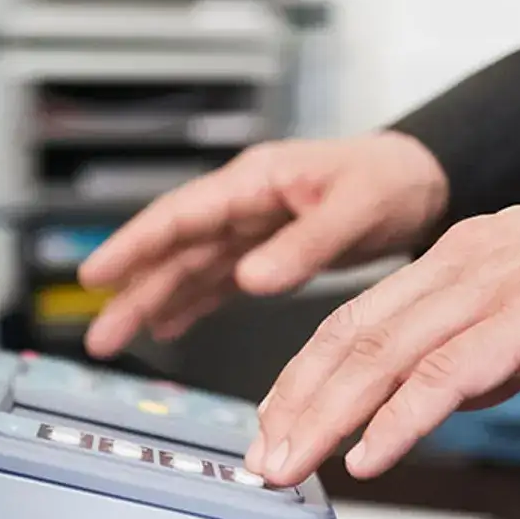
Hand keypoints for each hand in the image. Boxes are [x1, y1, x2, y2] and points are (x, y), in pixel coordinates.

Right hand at [77, 132, 450, 359]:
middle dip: (132, 288)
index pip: (182, 215)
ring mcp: (252, 228)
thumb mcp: (354, 209)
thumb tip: (250, 279)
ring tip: (114, 339)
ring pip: (189, 268)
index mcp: (256, 182)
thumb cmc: (391, 179)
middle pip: (174, 248)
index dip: (136, 245)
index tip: (97, 273)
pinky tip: (167, 327)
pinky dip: (190, 303)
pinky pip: (217, 280)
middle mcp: (244, 204)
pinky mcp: (268, 251)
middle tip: (97, 332)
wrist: (423, 179)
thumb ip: (303, 245)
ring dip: (152, 301)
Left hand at [248, 187, 519, 486]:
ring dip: (325, 417)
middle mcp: (453, 266)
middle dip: (295, 401)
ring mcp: (484, 289)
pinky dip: (398, 420)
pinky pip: (444, 375)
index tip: (272, 416)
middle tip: (261, 455)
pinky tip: (368, 455)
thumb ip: (480, 353)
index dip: (304, 371)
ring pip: (379, 355)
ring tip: (289, 465)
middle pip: (349, 337)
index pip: (354, 319)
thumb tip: (440, 403)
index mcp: (450, 259)